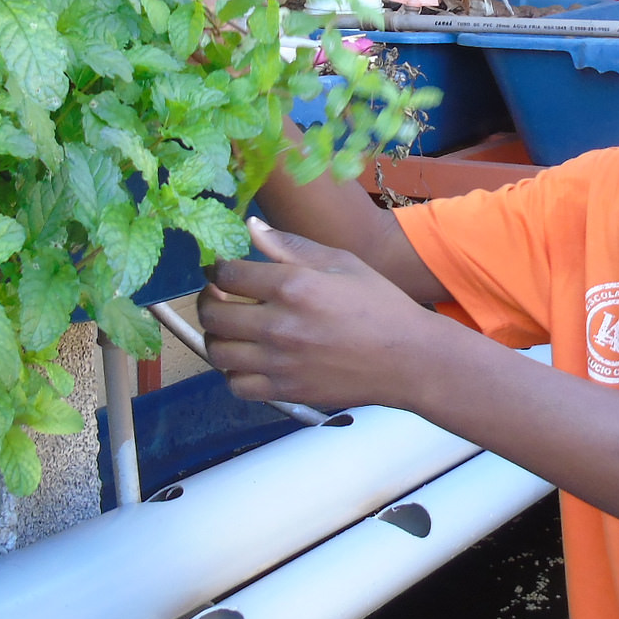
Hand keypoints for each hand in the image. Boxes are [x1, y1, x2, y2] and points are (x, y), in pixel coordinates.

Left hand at [198, 218, 465, 412]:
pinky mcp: (285, 391)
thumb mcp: (341, 262)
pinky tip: (247, 359)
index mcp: (293, 286)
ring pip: (217, 351)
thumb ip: (291, 245)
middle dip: (210, 300)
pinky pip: (236, 385)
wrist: (408, 359)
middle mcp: (279, 324)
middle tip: (221, 297)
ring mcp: (280, 362)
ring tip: (232, 328)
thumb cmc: (378, 304)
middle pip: (214, 313)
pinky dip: (232, 372)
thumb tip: (250, 227)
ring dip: (217, 336)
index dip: (218, 269)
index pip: (227, 274)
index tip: (224, 271)